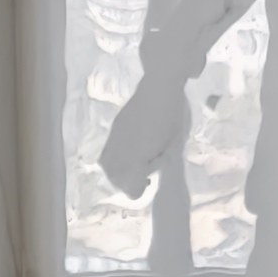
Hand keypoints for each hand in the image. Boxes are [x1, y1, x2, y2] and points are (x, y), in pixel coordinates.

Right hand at [97, 70, 183, 202]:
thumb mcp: (170, 145)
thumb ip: (156, 160)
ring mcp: (114, 139)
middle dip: (128, 181)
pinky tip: (126, 154)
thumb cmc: (170, 116)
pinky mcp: (113, 130)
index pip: (130, 186)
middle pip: (116, 178)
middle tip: (143, 174)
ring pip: (107, 166)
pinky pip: (106, 153)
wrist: (158, 88)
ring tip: (133, 164)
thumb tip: (147, 170)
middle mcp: (121, 150)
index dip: (139, 188)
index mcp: (137, 156)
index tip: (148, 181)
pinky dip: (114, 159)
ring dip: (119, 171)